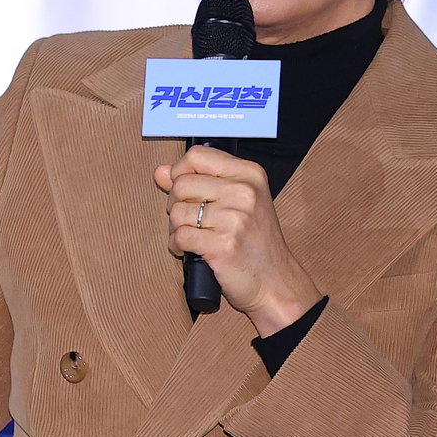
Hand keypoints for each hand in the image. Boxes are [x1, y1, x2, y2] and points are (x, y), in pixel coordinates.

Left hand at [154, 146, 321, 336]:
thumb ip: (199, 182)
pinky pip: (179, 237)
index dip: (180, 172)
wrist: (275, 281)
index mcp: (249, 174)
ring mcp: (233, 218)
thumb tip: (161, 172)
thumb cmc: (255, 242)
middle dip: (175, 204)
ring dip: (176, 228)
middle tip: (189, 220)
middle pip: (181, 184)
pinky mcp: (221, 245)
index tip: (183, 190)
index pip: (196, 155)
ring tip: (193, 236)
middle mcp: (243, 192)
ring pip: (177, 212)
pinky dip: (177, 246)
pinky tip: (189, 250)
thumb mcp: (237, 202)